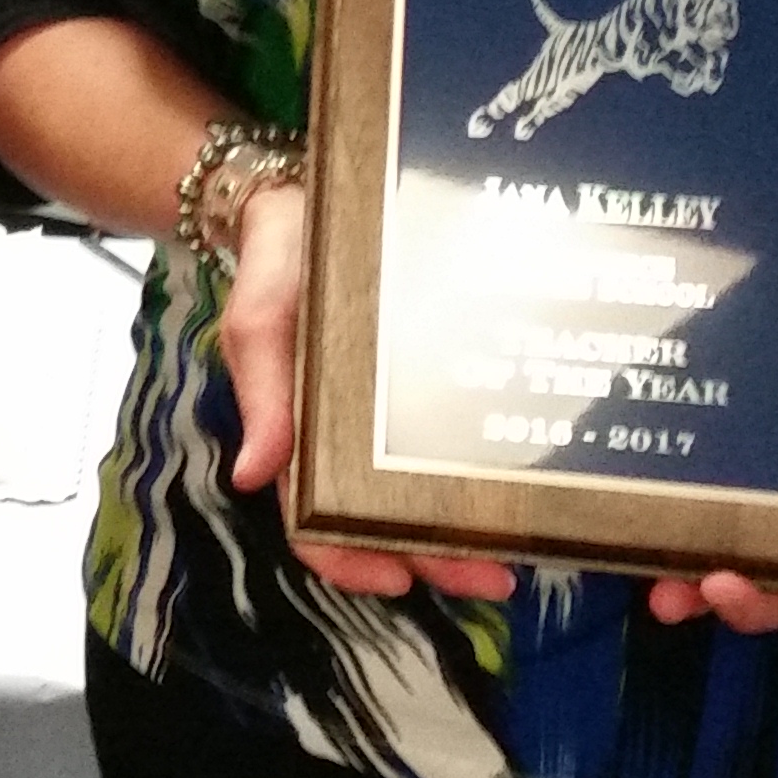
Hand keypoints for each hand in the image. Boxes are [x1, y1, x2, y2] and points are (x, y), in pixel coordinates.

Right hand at [210, 176, 518, 606]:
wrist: (308, 197)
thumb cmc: (277, 262)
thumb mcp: (260, 319)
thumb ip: (261, 394)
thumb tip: (256, 476)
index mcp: (301, 432)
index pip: (314, 520)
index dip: (353, 559)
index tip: (401, 580)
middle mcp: (346, 436)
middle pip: (387, 521)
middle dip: (438, 561)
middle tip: (496, 578)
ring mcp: (389, 414)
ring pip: (426, 493)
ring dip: (467, 532)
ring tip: (521, 550)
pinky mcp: (427, 384)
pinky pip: (450, 442)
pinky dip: (480, 474)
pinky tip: (521, 484)